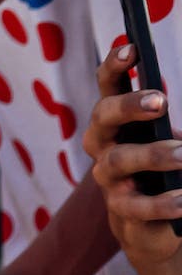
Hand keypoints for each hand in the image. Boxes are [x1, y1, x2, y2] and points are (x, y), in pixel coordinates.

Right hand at [84, 40, 181, 267]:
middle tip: (160, 101)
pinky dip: (161, 202)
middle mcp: (103, 144)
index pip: (108, 84)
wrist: (152, 226)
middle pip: (102, 116)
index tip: (132, 48)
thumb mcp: (172, 140)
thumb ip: (172, 124)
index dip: (114, 65)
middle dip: (128, 106)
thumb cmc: (164, 170)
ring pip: (118, 160)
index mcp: (116, 120)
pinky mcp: (120, 211)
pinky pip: (136, 205)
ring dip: (151, 155)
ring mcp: (108, 178)